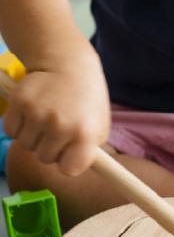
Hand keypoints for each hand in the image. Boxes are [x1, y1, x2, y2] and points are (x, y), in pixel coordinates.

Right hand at [3, 56, 109, 175]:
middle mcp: (61, 125)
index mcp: (85, 135)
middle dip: (50, 149)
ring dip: (34, 138)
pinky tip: (31, 115)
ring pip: (26, 146)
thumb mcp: (99, 128)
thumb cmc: (87, 103)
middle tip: (58, 132)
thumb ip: (88, 153)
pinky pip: (11, 130)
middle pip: (45, 158)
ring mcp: (38, 114)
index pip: (69, 170)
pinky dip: (18, 127)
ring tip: (47, 121)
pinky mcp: (19, 102)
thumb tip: (72, 170)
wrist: (70, 66)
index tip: (68, 156)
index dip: (67, 164)